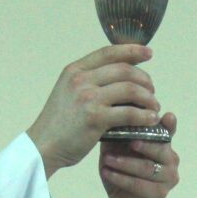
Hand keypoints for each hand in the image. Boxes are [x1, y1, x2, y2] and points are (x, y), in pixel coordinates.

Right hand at [27, 45, 160, 178]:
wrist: (43, 147)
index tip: (148, 53)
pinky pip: (129, 113)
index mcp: (75, 70)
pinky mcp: (96, 118)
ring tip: (154, 107)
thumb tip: (118, 77)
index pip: (109, 52)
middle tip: (152, 91)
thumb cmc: (58, 125)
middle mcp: (81, 80)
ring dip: (148, 98)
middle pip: (124, 70)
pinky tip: (151, 119)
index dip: (132, 51)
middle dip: (144, 79)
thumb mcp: (67, 93)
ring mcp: (88, 98)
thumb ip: (88, 82)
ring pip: (130, 89)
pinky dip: (144, 116)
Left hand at [99, 113, 179, 197]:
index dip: (169, 124)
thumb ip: (118, 134)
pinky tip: (106, 173)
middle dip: (142, 144)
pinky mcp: (160, 194)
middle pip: (160, 148)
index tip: (166, 116)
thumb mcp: (117, 150)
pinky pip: (139, 184)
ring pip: (148, 167)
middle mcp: (171, 160)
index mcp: (164, 145)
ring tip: (107, 159)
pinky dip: (121, 178)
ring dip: (126, 163)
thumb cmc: (121, 173)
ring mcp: (168, 178)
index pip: (168, 131)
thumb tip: (111, 114)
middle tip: (126, 141)